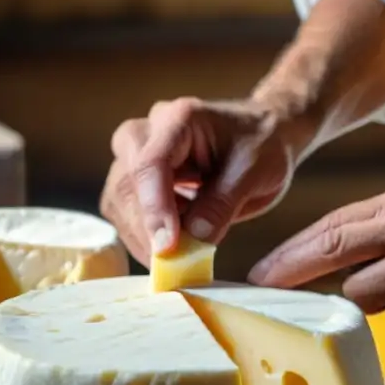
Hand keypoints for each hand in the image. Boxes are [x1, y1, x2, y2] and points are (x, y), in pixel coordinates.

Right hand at [101, 97, 304, 264]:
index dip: (154, 207)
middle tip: (169, 265)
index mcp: (179, 119)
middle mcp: (148, 132)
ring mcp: (139, 154)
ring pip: (119, 200)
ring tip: (172, 260)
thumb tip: (192, 241)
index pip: (151, 163)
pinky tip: (170, 249)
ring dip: (140, 235)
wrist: (265, 135)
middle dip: (144, 228)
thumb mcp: (255, 172)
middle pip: (125, 183)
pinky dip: (144, 235)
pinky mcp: (140, 178)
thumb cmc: (262, 145)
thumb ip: (222, 205)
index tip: (166, 246)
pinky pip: (127, 211)